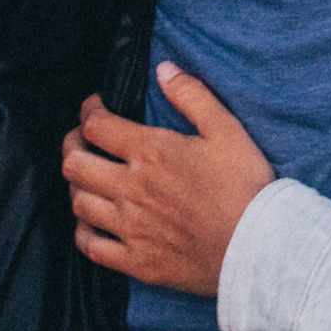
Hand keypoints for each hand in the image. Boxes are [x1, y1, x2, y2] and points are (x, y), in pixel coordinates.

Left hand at [63, 64, 274, 297]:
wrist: (258, 247)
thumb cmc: (245, 186)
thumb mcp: (227, 129)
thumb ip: (192, 96)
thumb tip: (164, 68)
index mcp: (151, 152)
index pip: (97, 126)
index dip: (88, 112)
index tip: (93, 107)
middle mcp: (131, 189)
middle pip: (75, 165)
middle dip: (72, 145)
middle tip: (80, 139)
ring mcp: (130, 228)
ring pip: (79, 204)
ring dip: (77, 186)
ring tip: (87, 179)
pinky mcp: (136, 261)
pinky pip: (91, 247)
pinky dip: (83, 232)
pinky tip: (91, 224)